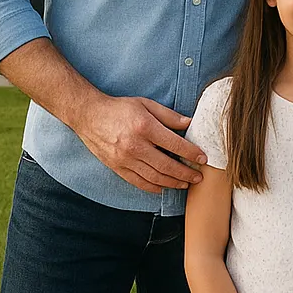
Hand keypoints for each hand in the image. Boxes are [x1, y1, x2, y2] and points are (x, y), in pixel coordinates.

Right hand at [72, 94, 205, 192]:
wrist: (89, 116)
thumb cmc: (119, 108)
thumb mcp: (146, 104)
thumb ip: (169, 115)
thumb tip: (190, 123)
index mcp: (145, 127)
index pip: (174, 144)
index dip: (191, 153)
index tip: (202, 159)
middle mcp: (135, 146)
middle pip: (166, 165)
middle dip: (185, 173)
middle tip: (198, 177)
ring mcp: (125, 159)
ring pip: (154, 177)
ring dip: (172, 183)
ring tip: (185, 184)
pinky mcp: (117, 167)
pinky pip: (139, 182)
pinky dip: (153, 187)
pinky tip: (164, 187)